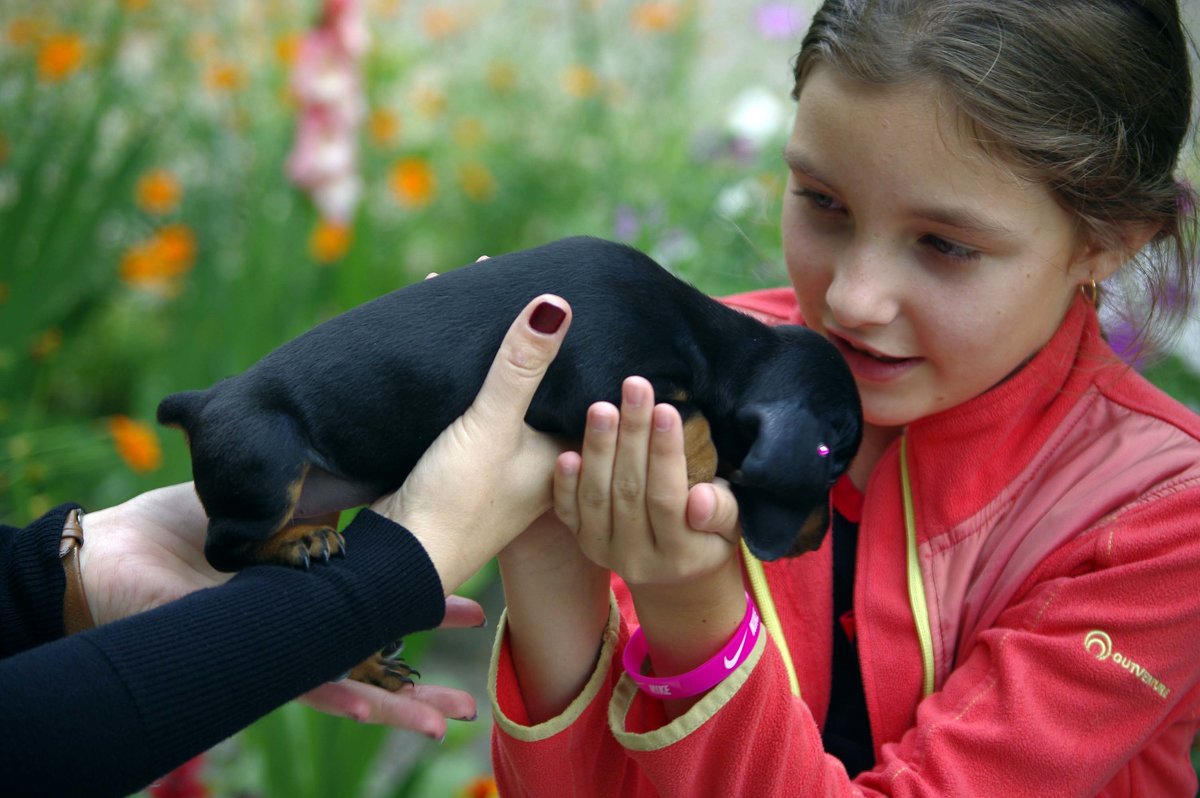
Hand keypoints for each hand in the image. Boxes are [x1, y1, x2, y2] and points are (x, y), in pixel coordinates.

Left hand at [79, 484, 482, 735]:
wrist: (112, 552)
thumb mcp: (269, 501)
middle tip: (469, 702)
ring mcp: (272, 652)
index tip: (471, 611)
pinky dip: (338, 692)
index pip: (376, 610)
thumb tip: (369, 473)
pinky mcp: (241, 660)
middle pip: (370, 663)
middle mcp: (296, 633)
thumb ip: (316, 502)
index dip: (423, 613)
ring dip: (396, 707)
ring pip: (346, 685)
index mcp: (306, 596)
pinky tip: (372, 709)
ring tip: (444, 721)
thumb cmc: (179, 526)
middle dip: (421, 689)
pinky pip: (296, 681)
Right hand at [371, 294, 571, 592]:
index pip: (591, 389)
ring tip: (491, 298)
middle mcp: (546, 460)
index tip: (578, 290)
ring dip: (503, 355)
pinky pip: (484, 405)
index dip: (586, 343)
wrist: (400, 556)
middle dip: (539, 341)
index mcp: (569, 454)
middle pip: (551, 387)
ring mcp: (509, 463)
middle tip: (525, 280)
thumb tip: (556, 304)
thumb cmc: (459, 500)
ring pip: (516, 395)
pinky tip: (457, 344)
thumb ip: (522, 367)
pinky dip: (474, 373)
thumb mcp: (493, 424)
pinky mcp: (472, 463)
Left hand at [554, 376, 745, 711]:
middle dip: (632, 435)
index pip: (667, 499)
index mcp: (679, 555)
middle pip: (630, 491)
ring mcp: (604, 551)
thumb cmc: (708, 536)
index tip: (665, 409)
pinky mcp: (581, 542)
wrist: (673, 575)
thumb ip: (721, 511)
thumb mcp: (730, 527)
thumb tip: (699, 501)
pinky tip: (566, 452)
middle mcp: (637, 558)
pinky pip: (568, 512)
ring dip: (598, 449)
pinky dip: (564, 484)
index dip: (665, 454)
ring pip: (597, 497)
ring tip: (602, 407)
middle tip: (634, 388)